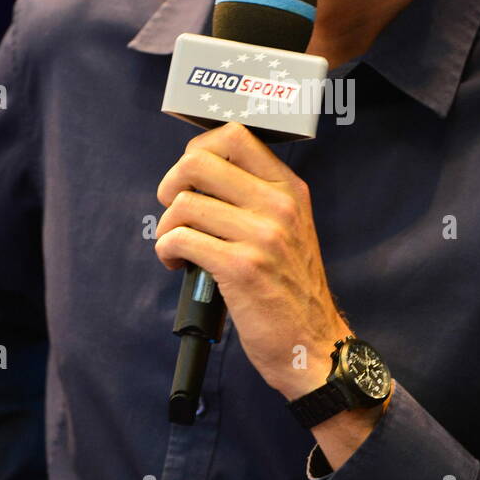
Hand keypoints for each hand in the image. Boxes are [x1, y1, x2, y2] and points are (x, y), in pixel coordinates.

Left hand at [155, 122, 346, 396]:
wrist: (312, 344)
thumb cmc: (291, 289)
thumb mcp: (290, 228)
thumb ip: (256, 197)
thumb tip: (199, 174)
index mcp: (290, 189)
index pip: (235, 136)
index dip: (198, 149)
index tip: (190, 177)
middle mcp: (279, 205)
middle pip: (198, 162)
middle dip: (171, 185)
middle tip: (175, 212)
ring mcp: (262, 235)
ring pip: (183, 204)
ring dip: (167, 227)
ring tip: (177, 247)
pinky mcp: (241, 267)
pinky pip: (180, 240)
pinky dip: (167, 251)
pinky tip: (179, 264)